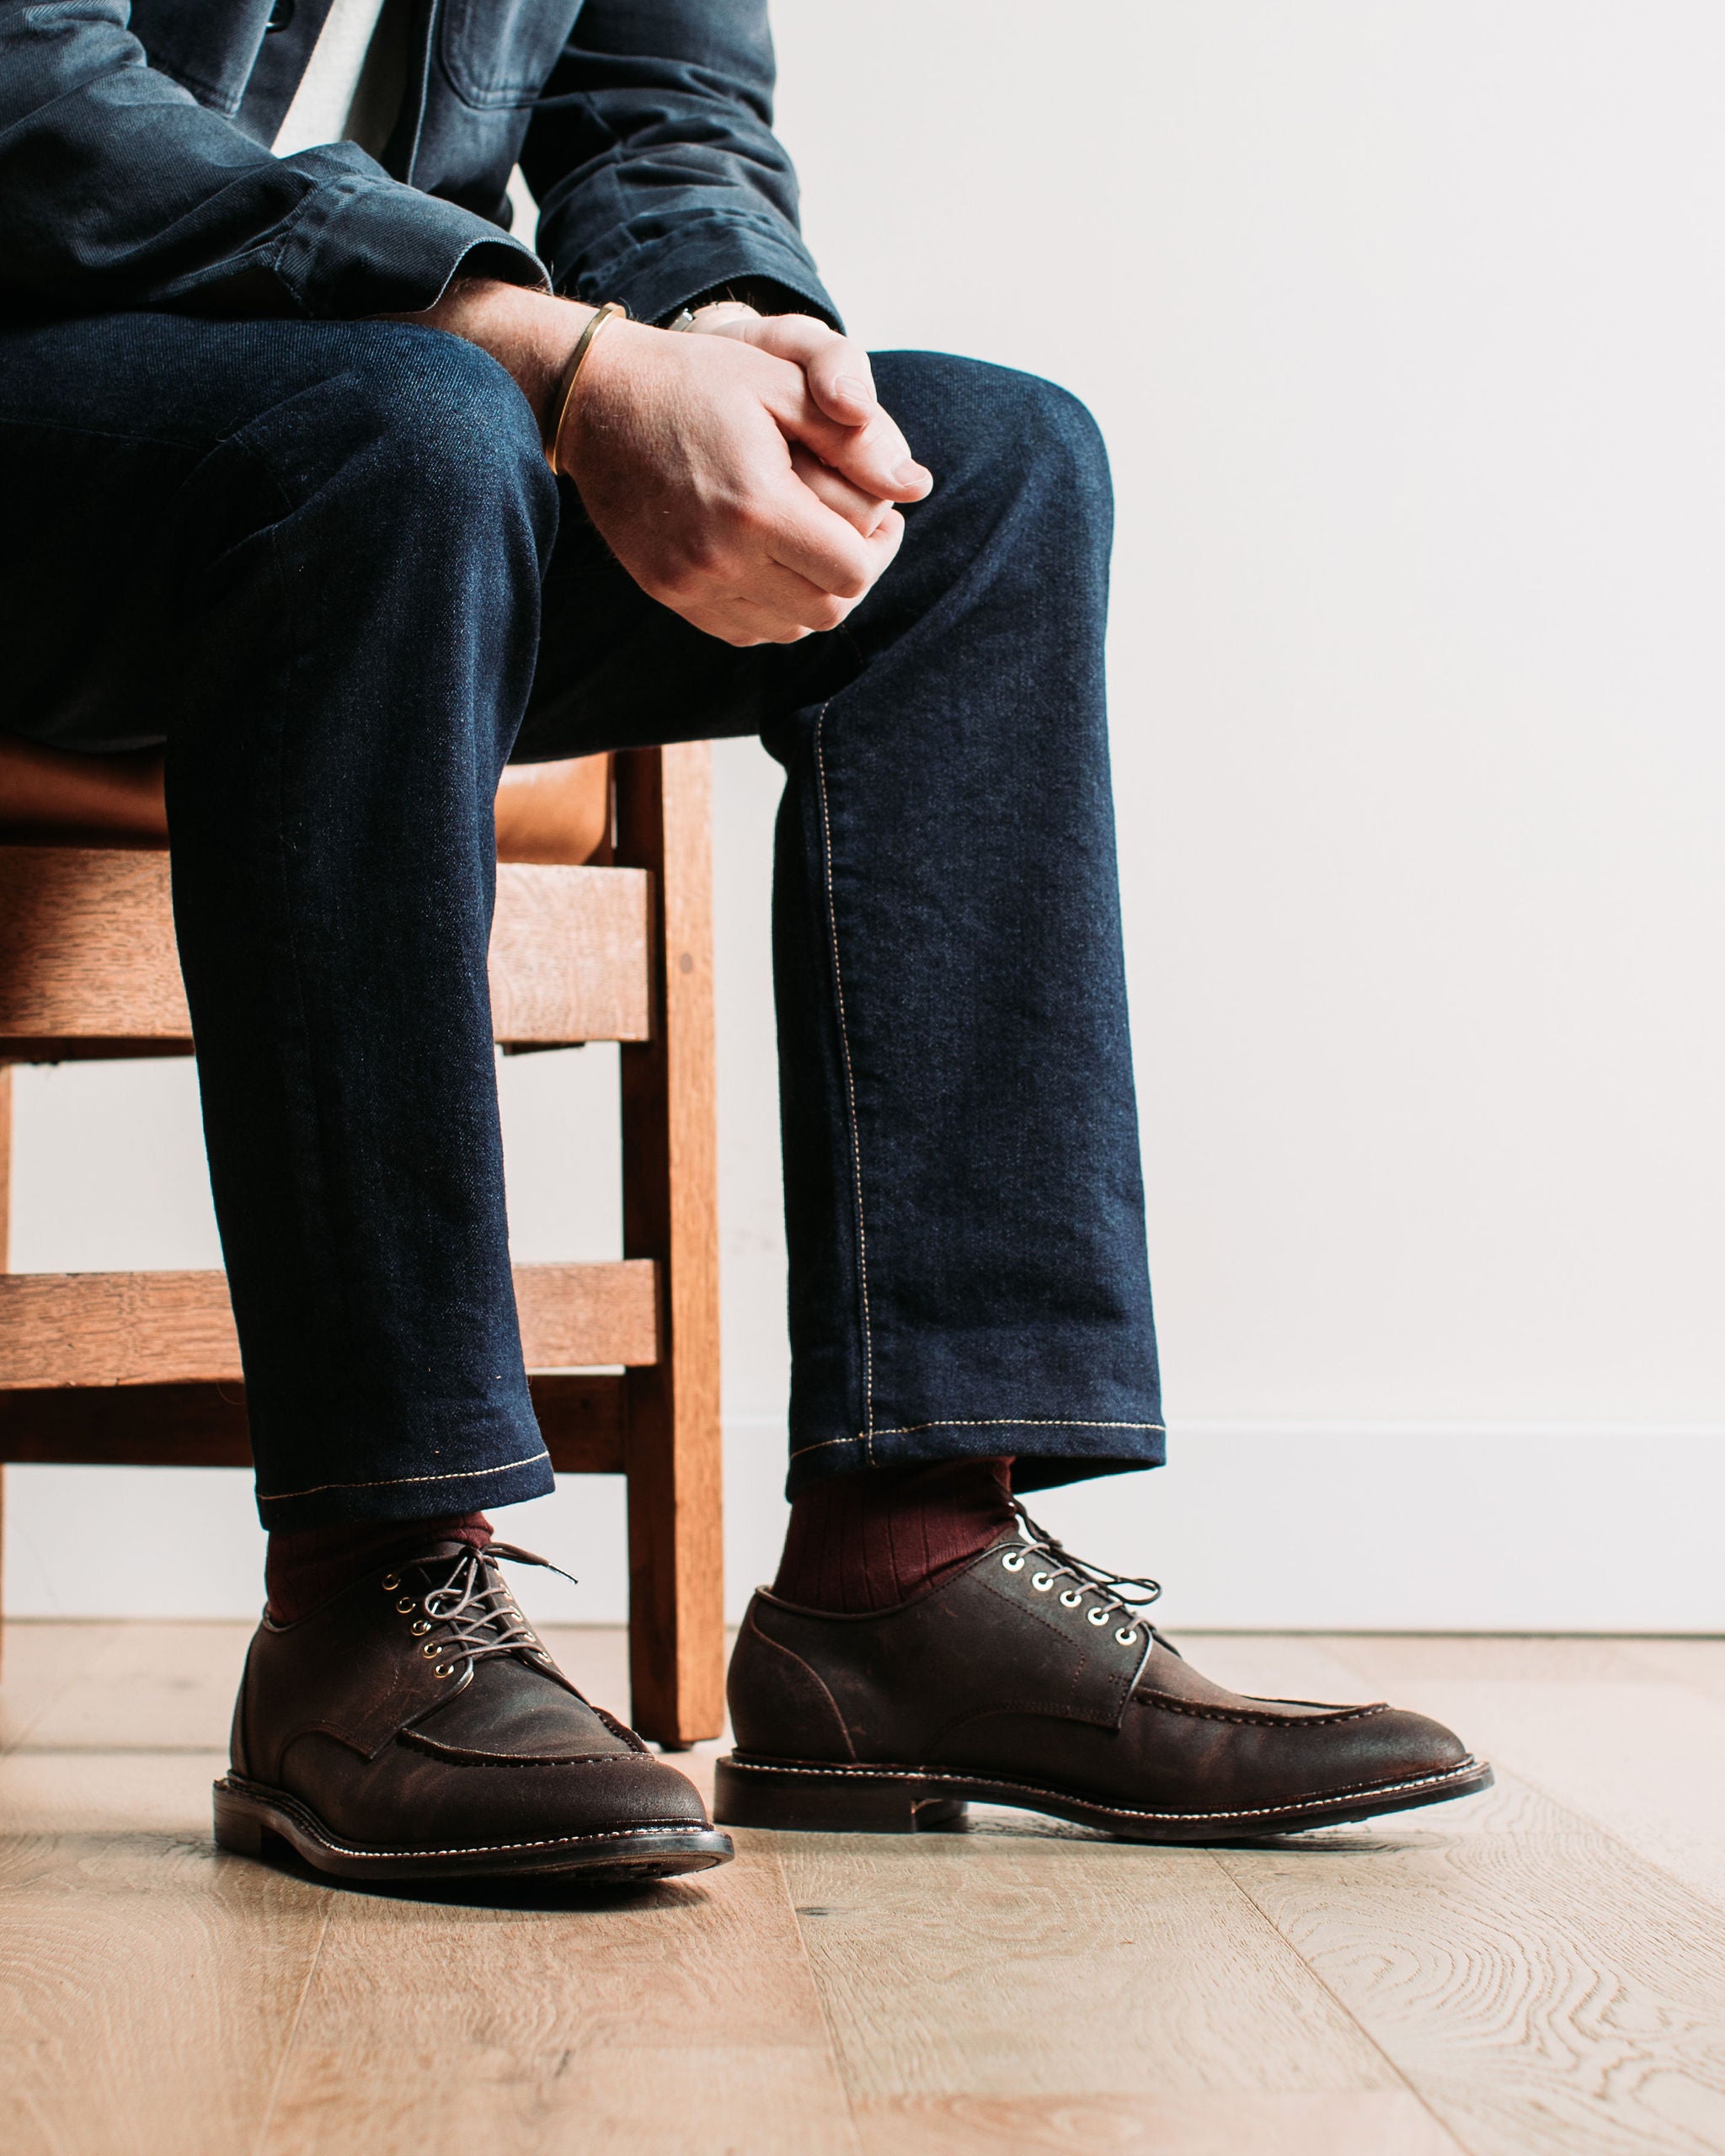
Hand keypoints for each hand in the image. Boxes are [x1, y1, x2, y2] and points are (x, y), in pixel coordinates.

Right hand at [394, 278, 928, 644]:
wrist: (595, 400)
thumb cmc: (698, 380)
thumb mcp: (782, 383)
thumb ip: (853, 437)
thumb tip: (916, 487)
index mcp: (756, 504)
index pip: (853, 571)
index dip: (881, 549)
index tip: (881, 518)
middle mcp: (720, 557)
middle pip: (828, 608)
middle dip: (854, 574)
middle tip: (856, 534)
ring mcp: (689, 583)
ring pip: (791, 628)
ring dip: (816, 593)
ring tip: (814, 544)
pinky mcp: (669, 594)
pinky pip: (746, 631)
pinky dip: (774, 607)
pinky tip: (772, 562)